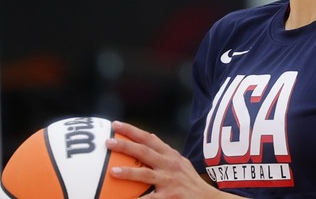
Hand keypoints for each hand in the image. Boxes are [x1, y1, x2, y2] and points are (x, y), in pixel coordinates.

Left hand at [106, 121, 225, 197]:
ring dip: (128, 172)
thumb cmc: (191, 182)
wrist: (206, 198)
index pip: (149, 138)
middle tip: (109, 142)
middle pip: (144, 151)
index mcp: (170, 155)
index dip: (132, 131)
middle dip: (125, 145)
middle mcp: (169, 165)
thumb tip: (150, 137)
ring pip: (145, 174)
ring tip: (112, 171)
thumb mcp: (181, 163)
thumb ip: (166, 153)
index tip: (116, 125)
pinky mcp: (168, 197)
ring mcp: (169, 180)